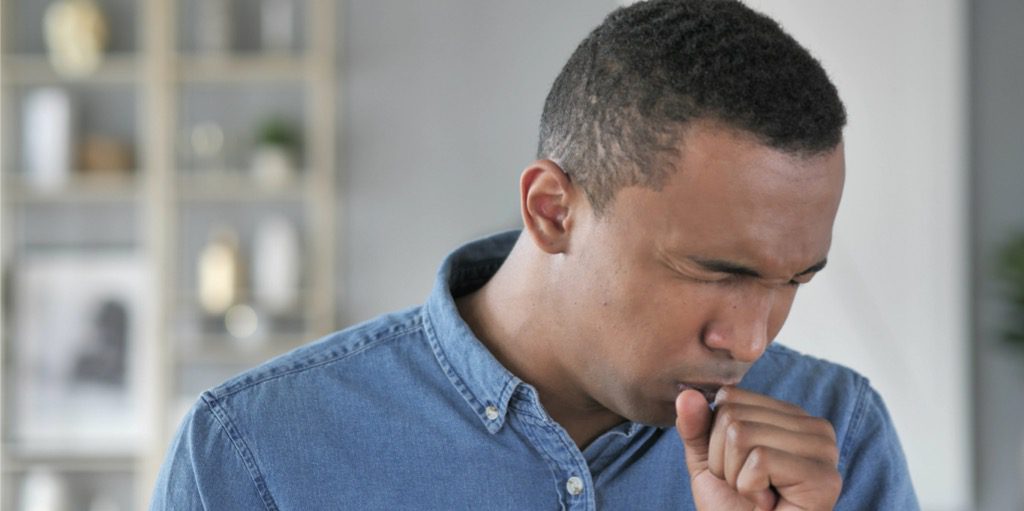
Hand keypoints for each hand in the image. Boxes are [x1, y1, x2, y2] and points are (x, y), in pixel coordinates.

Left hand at [675, 387, 840, 510]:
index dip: (716, 438)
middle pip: (733, 416)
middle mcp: (814, 426)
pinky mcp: (824, 476)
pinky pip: (759, 460)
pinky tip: (769, 505)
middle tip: (748, 488)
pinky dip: (749, 489)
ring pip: (742, 435)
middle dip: (724, 461)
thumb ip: (697, 427)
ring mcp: (824, 450)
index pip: (730, 397)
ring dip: (736, 477)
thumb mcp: (708, 462)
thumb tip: (687, 394)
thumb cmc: (735, 509)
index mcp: (790, 416)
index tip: (739, 468)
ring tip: (759, 497)